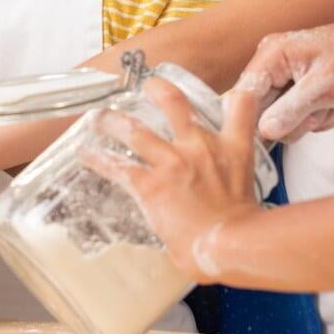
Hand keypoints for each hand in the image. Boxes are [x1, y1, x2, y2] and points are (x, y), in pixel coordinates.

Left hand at [82, 79, 263, 282]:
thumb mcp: (248, 194)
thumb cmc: (244, 234)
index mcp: (232, 150)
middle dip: (156, 89)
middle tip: (146, 87)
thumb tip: (212, 199)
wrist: (232, 245)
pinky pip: (117, 166)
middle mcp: (200, 147)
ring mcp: (173, 162)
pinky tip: (85, 154)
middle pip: (175, 101)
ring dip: (112, 122)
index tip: (221, 91)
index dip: (233, 92)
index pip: (241, 105)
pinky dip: (98, 158)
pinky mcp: (150, 184)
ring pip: (135, 130)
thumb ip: (229, 183)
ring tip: (98, 118)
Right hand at [232, 20, 333, 142]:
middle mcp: (275, 70)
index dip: (250, 117)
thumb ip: (292, 109)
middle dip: (292, 118)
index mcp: (271, 55)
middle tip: (315, 111)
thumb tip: (265, 131)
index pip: (245, 93)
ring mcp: (289, 87)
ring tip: (332, 101)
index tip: (263, 139)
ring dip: (312, 120)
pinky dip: (323, 119)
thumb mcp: (325, 84)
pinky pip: (303, 124)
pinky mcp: (305, 101)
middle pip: (262, 112)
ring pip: (284, 123)